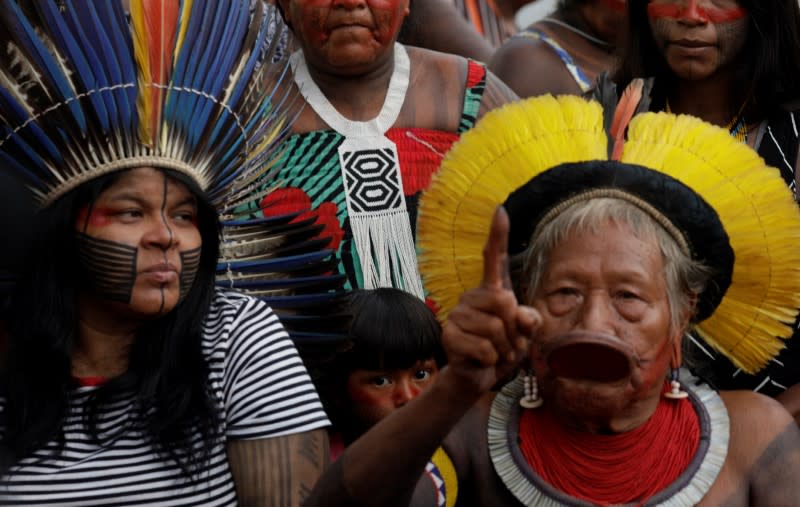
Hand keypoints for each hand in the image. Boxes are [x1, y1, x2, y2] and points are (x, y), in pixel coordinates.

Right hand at [441, 207, 540, 396]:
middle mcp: (472, 297)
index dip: (497, 234)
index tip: (500, 210)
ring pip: (496, 329)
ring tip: (496, 353)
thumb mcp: (525, 334)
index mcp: (492, 291)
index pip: (493, 258)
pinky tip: (483, 361)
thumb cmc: (503, 350)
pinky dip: (492, 360)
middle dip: (515, 331)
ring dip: (505, 349)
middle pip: (506, 303)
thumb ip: (529, 321)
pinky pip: (485, 348)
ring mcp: (457, 314)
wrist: (479, 377)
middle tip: (508, 343)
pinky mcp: (448, 335)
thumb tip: (520, 313)